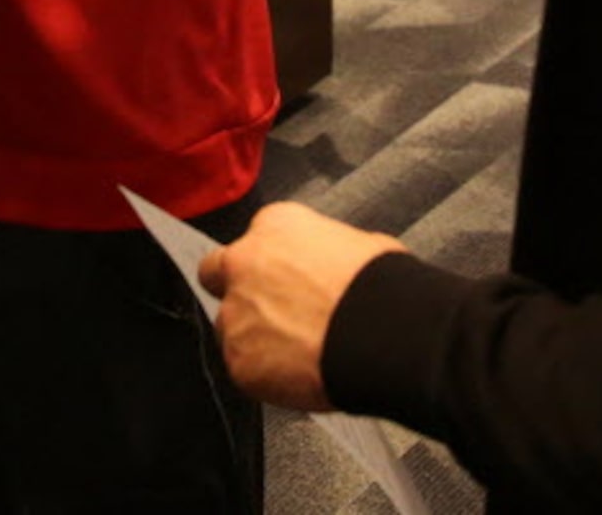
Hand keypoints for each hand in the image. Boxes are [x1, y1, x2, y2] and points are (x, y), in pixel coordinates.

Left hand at [197, 203, 406, 412]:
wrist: (384, 335)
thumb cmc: (381, 289)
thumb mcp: (359, 244)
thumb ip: (324, 251)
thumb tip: (333, 266)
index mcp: (275, 225)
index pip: (255, 240)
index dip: (271, 264)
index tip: (287, 280)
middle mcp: (244, 263)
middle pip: (217, 272)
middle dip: (236, 290)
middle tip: (271, 312)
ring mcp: (235, 313)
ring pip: (229, 326)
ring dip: (253, 337)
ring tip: (296, 352)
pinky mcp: (238, 360)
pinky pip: (243, 368)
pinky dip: (264, 375)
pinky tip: (297, 375)